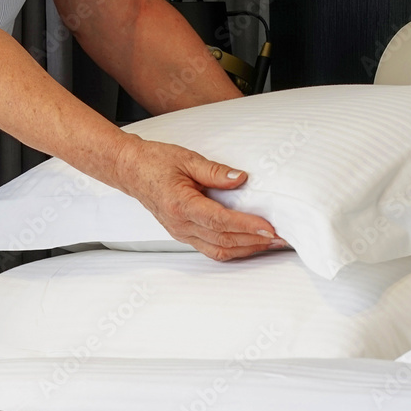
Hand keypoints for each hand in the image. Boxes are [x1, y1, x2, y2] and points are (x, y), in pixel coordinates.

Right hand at [113, 134, 285, 261]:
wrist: (130, 171)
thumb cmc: (155, 162)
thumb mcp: (187, 159)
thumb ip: (215, 171)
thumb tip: (240, 179)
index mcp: (181, 205)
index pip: (220, 221)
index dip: (247, 225)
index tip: (269, 226)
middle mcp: (180, 224)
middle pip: (223, 240)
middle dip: (254, 240)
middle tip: (280, 237)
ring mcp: (181, 233)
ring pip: (219, 251)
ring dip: (246, 248)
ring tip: (270, 243)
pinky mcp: (183, 234)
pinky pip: (211, 249)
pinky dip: (233, 250)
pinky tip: (248, 244)